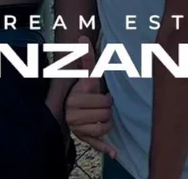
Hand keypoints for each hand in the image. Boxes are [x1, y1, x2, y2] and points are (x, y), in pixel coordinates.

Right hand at [66, 38, 116, 158]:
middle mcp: (73, 116)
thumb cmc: (84, 88)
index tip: (102, 95)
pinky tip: (115, 152)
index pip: (103, 102)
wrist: (74, 105)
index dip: (106, 98)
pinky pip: (95, 144)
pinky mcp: (84, 139)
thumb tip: (83, 37)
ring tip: (103, 115)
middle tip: (103, 106)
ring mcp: (77, 129)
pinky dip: (105, 148)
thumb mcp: (87, 74)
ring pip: (104, 128)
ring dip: (108, 122)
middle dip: (108, 110)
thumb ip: (87, 57)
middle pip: (105, 116)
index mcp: (74, 99)